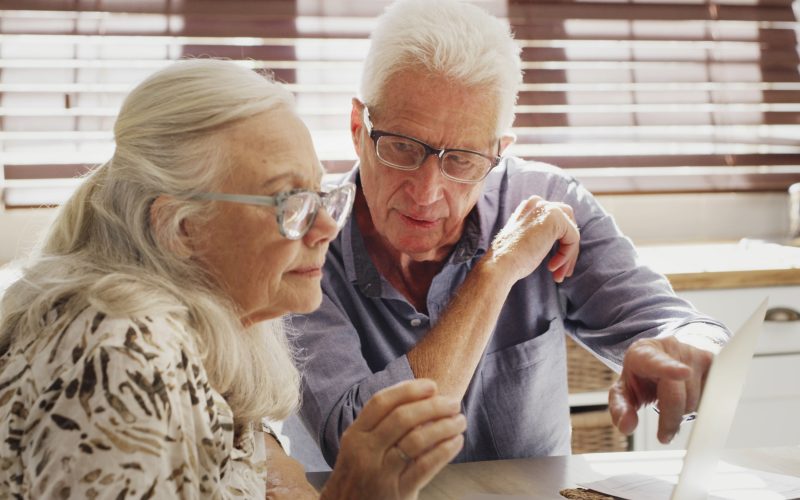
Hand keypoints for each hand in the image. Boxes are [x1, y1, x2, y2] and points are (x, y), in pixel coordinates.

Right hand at [321, 379, 464, 499]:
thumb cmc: (360, 476)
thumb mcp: (359, 448)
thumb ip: (381, 426)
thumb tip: (422, 399)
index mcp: (356, 434)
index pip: (381, 402)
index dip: (408, 390)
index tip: (431, 385)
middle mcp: (365, 451)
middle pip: (402, 418)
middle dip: (432, 407)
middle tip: (453, 403)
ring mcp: (380, 473)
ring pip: (416, 440)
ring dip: (443, 427)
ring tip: (459, 421)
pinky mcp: (397, 493)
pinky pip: (425, 466)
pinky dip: (444, 451)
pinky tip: (456, 442)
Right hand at [487, 196, 578, 283]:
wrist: (500, 264)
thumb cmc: (509, 260)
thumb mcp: (526, 242)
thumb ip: (540, 235)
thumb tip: (561, 243)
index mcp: (528, 207)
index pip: (556, 220)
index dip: (560, 244)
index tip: (555, 267)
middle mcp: (537, 203)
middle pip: (568, 222)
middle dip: (568, 248)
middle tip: (563, 271)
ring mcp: (546, 208)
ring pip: (571, 232)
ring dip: (569, 255)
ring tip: (559, 275)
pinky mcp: (555, 218)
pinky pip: (573, 239)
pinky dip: (566, 256)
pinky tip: (552, 268)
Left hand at [608, 336, 713, 443]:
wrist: (657, 357)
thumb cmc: (640, 375)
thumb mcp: (624, 391)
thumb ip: (620, 408)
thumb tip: (626, 426)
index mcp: (644, 353)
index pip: (657, 363)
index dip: (670, 369)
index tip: (684, 373)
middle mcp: (671, 348)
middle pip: (677, 394)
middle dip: (671, 418)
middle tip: (665, 434)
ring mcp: (693, 353)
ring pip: (696, 398)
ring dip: (684, 410)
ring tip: (672, 402)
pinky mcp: (710, 361)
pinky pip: (711, 394)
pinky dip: (699, 403)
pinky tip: (687, 396)